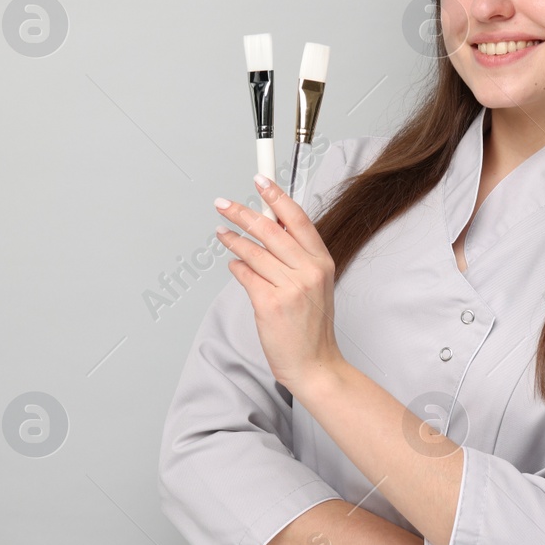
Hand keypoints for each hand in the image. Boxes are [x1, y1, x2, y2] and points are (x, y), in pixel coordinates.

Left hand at [213, 174, 342, 391]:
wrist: (314, 364)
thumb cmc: (312, 326)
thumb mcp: (316, 285)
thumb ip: (297, 257)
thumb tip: (269, 229)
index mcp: (322, 263)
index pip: (297, 219)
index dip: (277, 196)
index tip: (260, 180)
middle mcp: (308, 272)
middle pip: (270, 230)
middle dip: (242, 212)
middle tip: (224, 203)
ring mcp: (290, 288)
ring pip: (253, 252)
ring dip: (233, 239)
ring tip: (221, 232)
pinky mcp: (270, 304)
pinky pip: (245, 275)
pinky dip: (236, 267)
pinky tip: (234, 264)